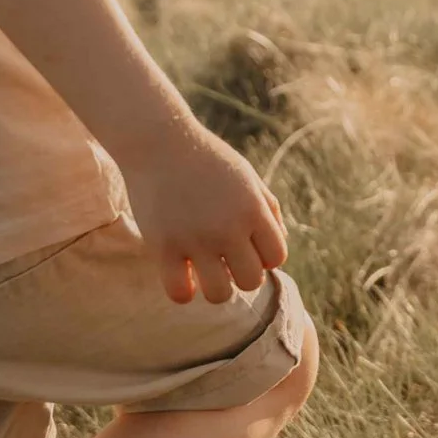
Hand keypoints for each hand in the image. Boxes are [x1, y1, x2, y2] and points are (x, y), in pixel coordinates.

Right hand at [124, 126, 289, 303]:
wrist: (160, 142)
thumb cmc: (208, 160)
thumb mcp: (247, 177)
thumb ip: (267, 210)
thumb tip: (277, 249)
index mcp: (253, 210)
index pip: (276, 258)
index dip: (264, 256)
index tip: (246, 244)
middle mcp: (228, 227)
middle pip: (252, 281)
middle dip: (241, 274)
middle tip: (225, 258)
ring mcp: (195, 239)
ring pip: (220, 294)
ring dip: (215, 287)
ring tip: (204, 270)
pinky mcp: (163, 246)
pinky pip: (180, 293)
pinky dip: (183, 291)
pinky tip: (181, 273)